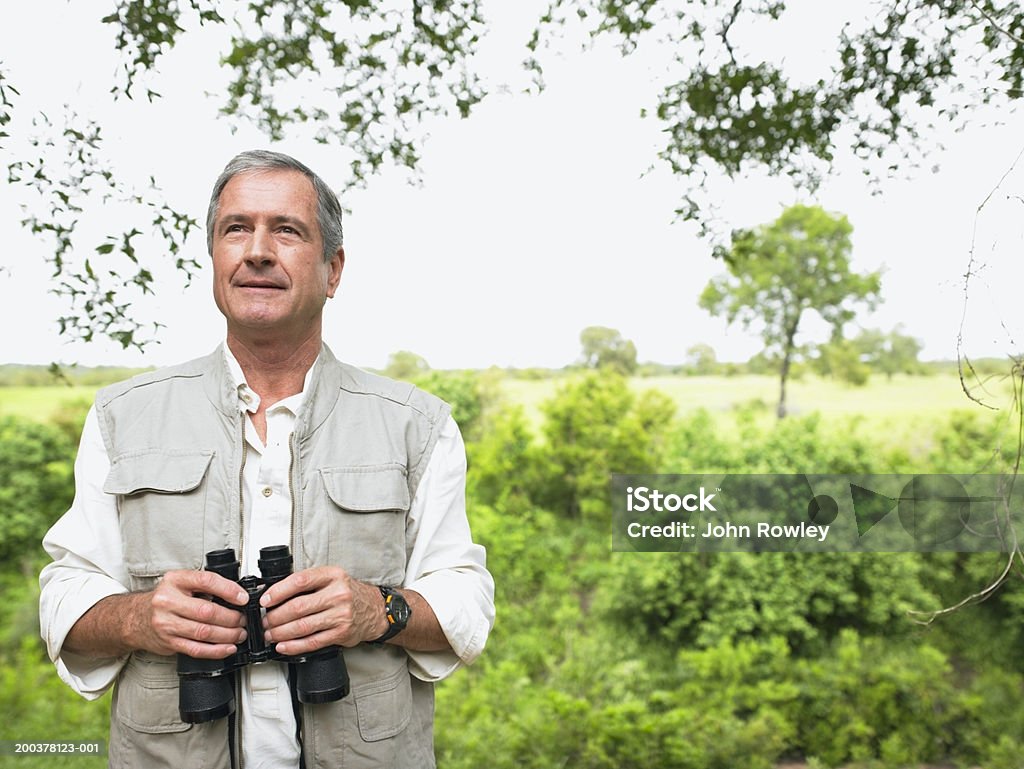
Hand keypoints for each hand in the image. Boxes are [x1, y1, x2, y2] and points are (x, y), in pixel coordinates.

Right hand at [129, 569, 247, 658]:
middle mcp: (168, 602)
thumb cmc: (163, 599)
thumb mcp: (180, 583)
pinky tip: (228, 647)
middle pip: (207, 611)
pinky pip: (197, 649)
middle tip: (243, 619)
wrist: (134, 618)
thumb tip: (236, 593)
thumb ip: (203, 585)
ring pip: (204, 632)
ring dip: (228, 635)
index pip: (206, 581)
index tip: (243, 598)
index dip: (229, 590)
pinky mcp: (169, 642)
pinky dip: (216, 650)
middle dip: (231, 617)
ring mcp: (167, 624)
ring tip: (239, 633)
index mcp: (175, 581)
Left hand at [259, 566, 387, 654]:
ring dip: (281, 633)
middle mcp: (338, 594)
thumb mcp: (332, 578)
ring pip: (303, 626)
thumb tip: (276, 594)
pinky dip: (294, 646)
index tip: (265, 600)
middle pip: (298, 607)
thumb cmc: (349, 593)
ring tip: (270, 634)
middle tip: (265, 621)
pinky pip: (312, 642)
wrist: (374, 609)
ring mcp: (341, 615)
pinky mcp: (341, 633)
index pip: (300, 581)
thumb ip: (308, 583)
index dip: (278, 591)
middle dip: (275, 617)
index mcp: (333, 576)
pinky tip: (284, 646)